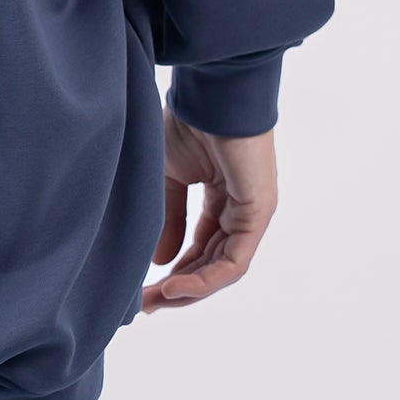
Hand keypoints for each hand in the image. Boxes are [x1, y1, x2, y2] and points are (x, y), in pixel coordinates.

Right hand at [144, 114, 276, 308]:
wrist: (209, 94)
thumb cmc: (188, 122)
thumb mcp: (167, 178)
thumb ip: (168, 219)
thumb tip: (161, 261)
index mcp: (220, 199)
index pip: (199, 248)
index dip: (172, 271)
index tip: (141, 288)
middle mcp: (239, 210)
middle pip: (210, 264)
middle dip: (177, 288)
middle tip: (144, 304)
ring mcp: (252, 214)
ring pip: (222, 269)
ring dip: (188, 290)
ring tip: (154, 301)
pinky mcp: (258, 214)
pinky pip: (234, 261)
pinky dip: (205, 279)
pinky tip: (174, 286)